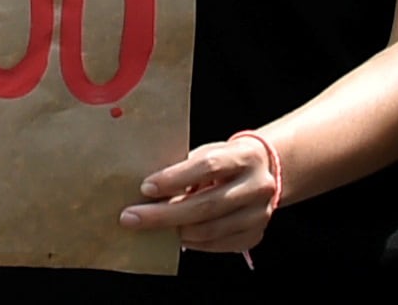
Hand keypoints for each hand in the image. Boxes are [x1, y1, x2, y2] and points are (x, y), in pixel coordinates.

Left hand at [121, 131, 282, 251]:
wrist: (265, 172)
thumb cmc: (225, 160)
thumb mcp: (210, 153)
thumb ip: (185, 168)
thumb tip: (146, 190)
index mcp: (245, 157)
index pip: (208, 166)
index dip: (175, 178)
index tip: (145, 188)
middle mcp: (258, 186)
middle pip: (207, 205)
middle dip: (164, 214)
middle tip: (132, 218)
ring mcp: (259, 214)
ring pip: (211, 229)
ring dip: (176, 231)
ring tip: (149, 228)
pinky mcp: (255, 235)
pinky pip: (219, 244)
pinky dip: (194, 243)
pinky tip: (175, 237)